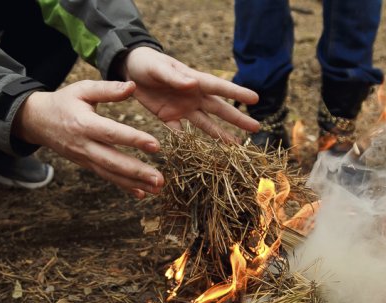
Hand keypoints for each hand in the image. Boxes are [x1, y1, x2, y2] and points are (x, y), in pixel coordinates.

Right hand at [13, 80, 162, 198]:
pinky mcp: (87, 165)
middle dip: (138, 172)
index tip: (156, 146)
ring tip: (157, 189)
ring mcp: (85, 158)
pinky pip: (107, 177)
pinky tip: (142, 193)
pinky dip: (124, 186)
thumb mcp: (82, 89)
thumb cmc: (64, 101)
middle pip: (113, 161)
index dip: (134, 140)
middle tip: (160, 179)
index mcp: (84, 124)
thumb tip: (133, 86)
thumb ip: (107, 89)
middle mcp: (84, 145)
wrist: (37, 121)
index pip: (112, 134)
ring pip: (112, 174)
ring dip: (135, 183)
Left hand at [122, 47, 259, 141]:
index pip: (220, 88)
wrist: (130, 69)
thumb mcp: (158, 68)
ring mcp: (183, 109)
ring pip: (206, 124)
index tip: (255, 99)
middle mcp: (194, 96)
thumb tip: (194, 83)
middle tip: (256, 127)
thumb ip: (174, 78)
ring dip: (220, 136)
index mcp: (194, 81)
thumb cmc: (147, 62)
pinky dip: (189, 144)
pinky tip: (201, 156)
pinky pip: (181, 133)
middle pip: (219, 110)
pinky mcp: (169, 118)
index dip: (237, 93)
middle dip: (237, 119)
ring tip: (236, 147)